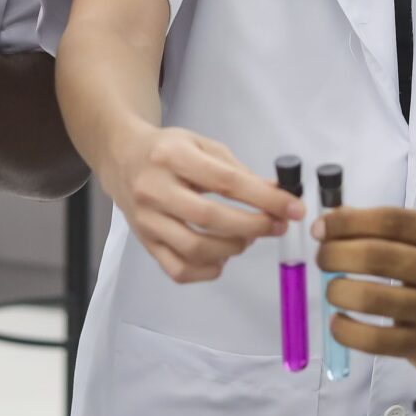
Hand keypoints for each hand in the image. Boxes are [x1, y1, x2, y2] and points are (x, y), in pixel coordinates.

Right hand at [100, 125, 300, 284]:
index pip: (226, 182)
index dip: (266, 199)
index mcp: (173, 156)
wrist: (121, 158)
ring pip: (195, 248)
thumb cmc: (167, 150)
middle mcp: (154, 189)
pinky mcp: (144, 242)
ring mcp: (146, 219)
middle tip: (276, 226)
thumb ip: (238, 171)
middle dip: (254, 226)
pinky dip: (206, 270)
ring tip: (247, 238)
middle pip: (211, 218)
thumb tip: (276, 195)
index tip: (293, 208)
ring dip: (233, 248)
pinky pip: (177, 269)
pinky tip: (221, 258)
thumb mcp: (203, 145)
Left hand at [314, 208, 415, 378]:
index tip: (323, 226)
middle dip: (335, 253)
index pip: (392, 220)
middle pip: (376, 255)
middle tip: (322, 257)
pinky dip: (346, 330)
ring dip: (337, 290)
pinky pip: (373, 339)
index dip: (348, 221)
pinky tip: (340, 323)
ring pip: (370, 297)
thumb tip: (340, 219)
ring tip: (333, 289)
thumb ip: (404, 232)